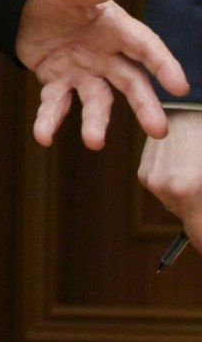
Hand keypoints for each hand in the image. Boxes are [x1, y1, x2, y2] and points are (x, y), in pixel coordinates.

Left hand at [16, 0, 189, 148]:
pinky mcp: (57, 81)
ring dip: (95, 122)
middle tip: (158, 131)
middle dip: (144, 106)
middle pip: (131, 83)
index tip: (180, 88)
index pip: (147, 48)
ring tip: (94, 142)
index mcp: (116, 30)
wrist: (20, 1)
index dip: (164, 66)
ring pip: (95, 100)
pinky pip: (55, 104)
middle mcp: (106, 55)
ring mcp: (83, 71)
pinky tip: (43, 137)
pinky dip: (49, 120)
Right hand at [140, 110, 201, 232]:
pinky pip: (169, 191)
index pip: (200, 239)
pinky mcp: (146, 169)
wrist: (194, 102)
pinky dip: (183, 186)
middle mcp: (164, 187)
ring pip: (180, 207)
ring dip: (195, 200)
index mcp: (188, 191)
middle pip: (191, 222)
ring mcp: (151, 177)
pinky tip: (193, 167)